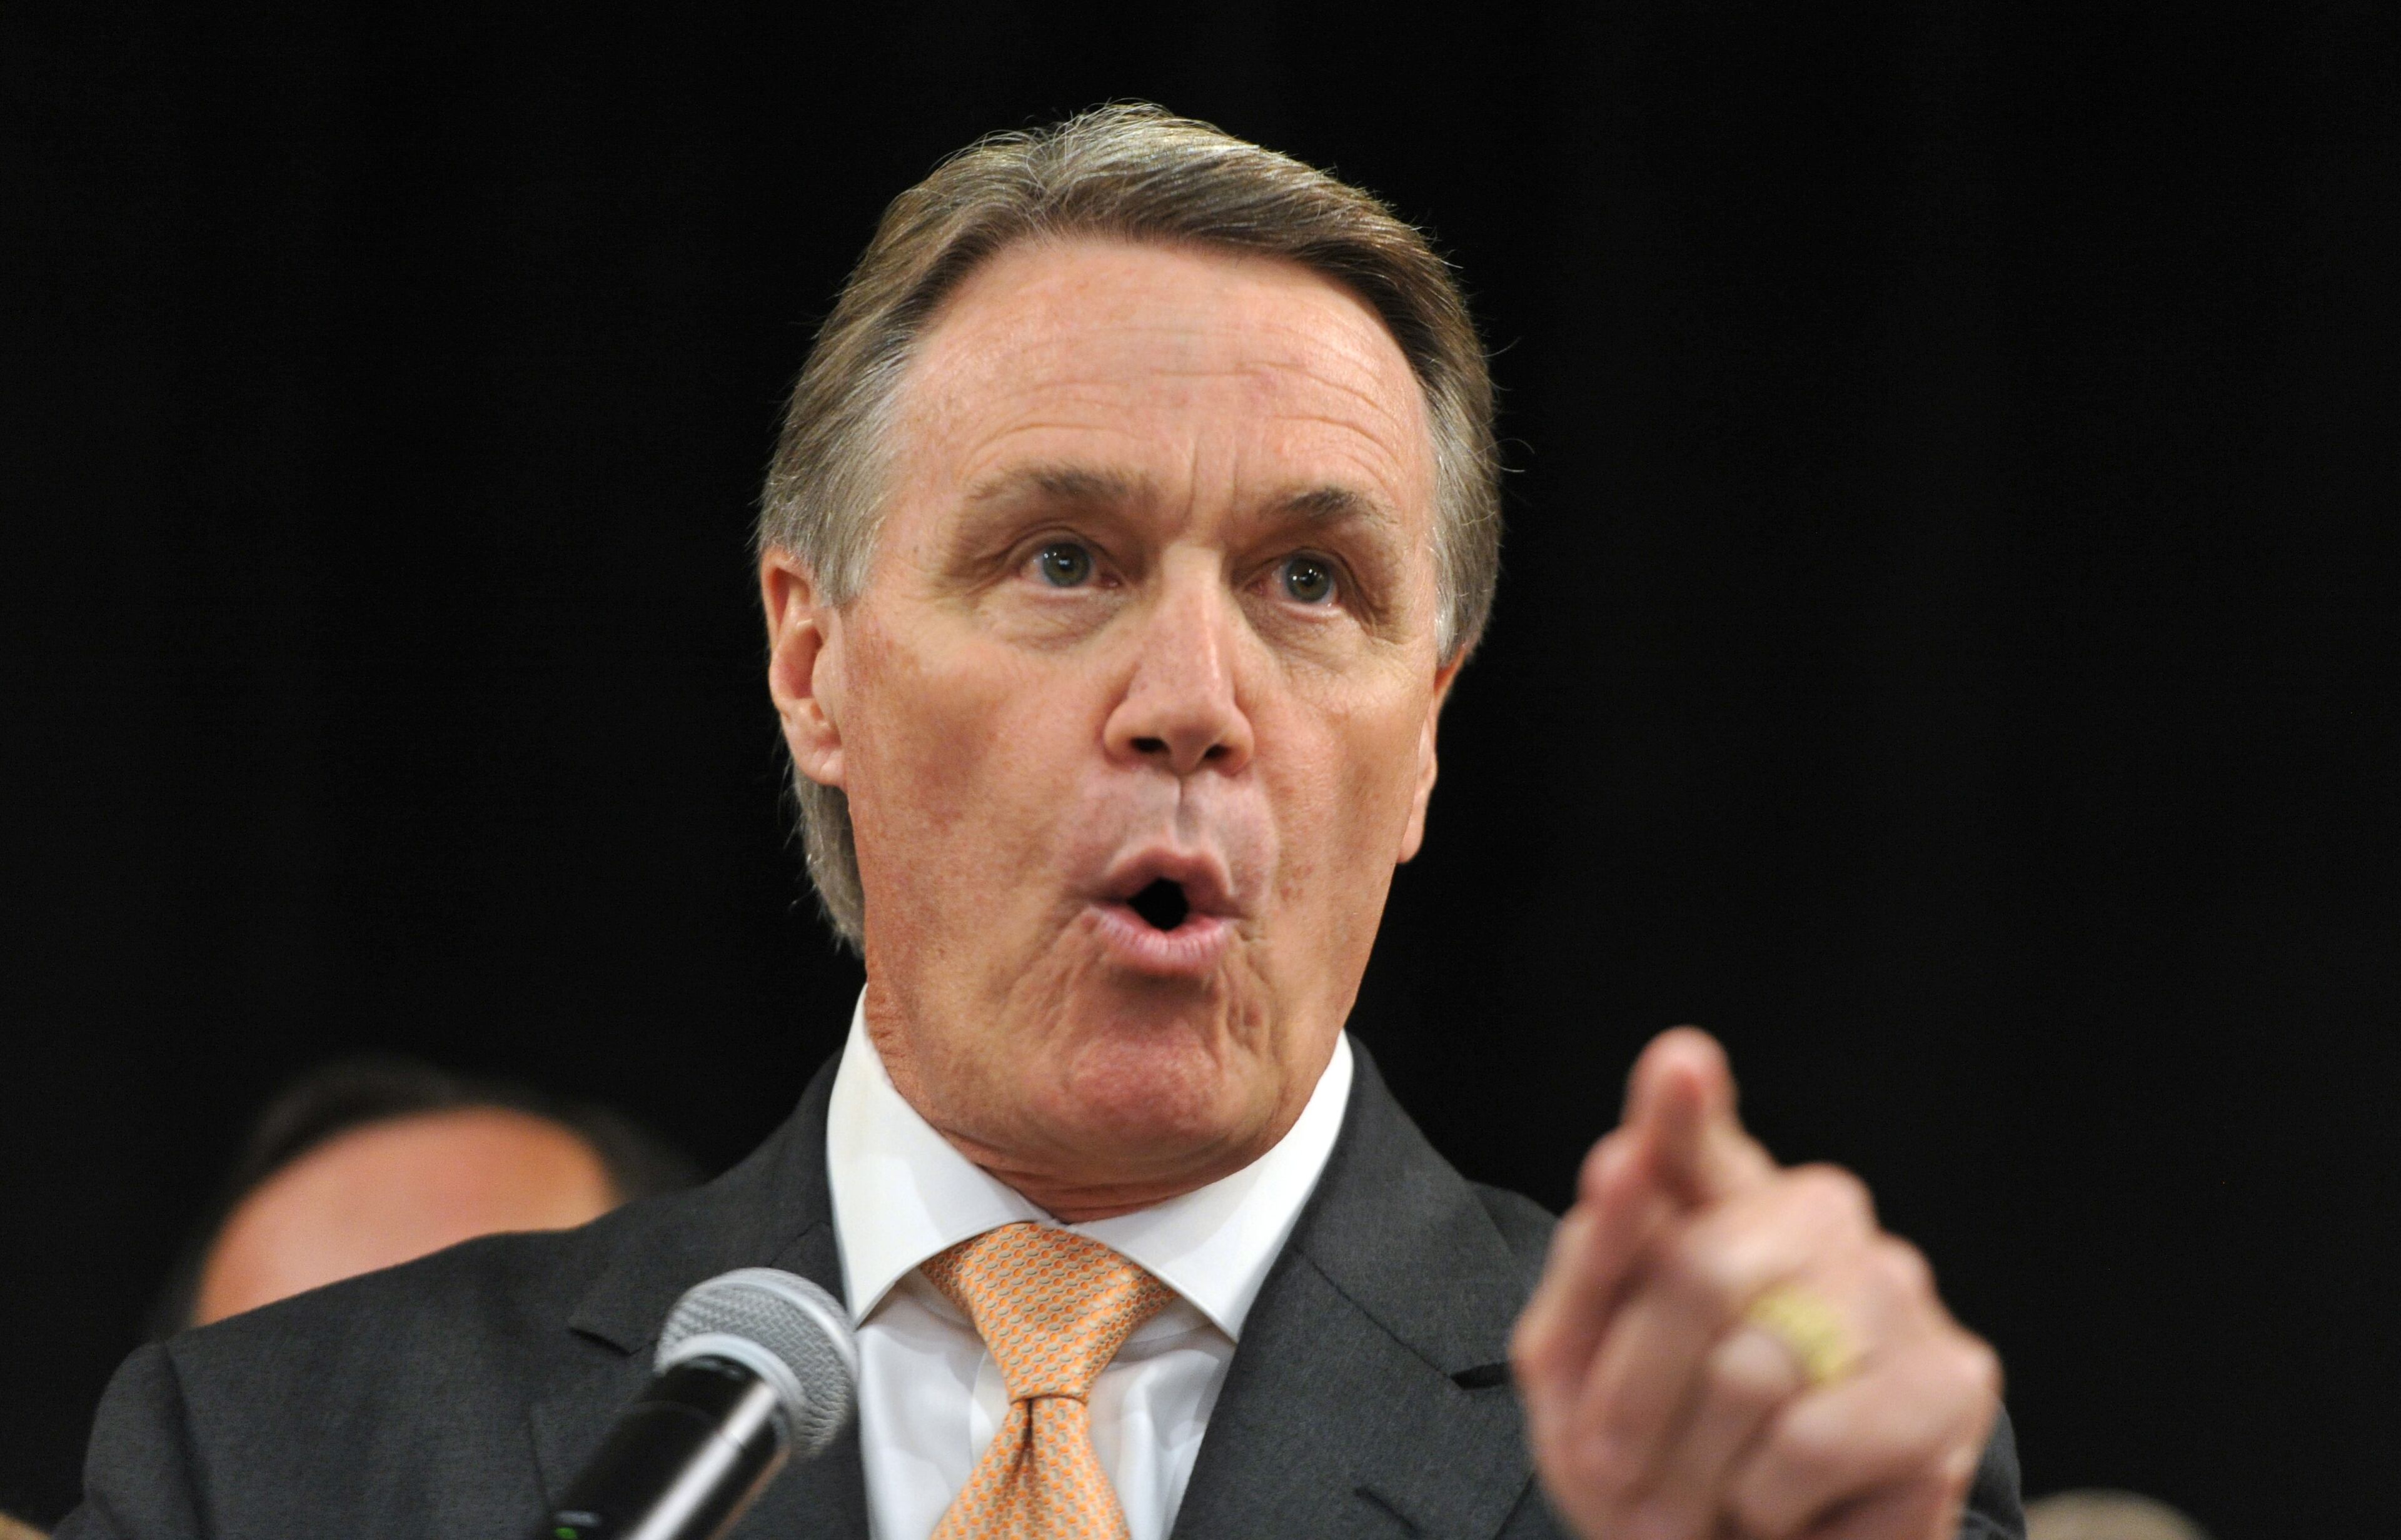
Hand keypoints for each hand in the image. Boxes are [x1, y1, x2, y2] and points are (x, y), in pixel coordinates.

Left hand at [1510, 1029, 2000, 1539]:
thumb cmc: (1647, 1455)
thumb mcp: (1577, 1366)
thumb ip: (1593, 1264)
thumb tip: (1622, 1156)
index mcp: (1720, 1202)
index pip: (1698, 1143)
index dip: (1682, 1110)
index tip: (1679, 1066)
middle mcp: (1819, 1219)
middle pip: (1698, 1275)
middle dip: (1631, 1396)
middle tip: (1609, 1474)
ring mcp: (1896, 1292)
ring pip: (1752, 1373)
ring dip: (1691, 1468)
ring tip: (1700, 1503)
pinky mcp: (1954, 1384)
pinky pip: (1813, 1446)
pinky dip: (1765, 1506)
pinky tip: (1781, 1515)